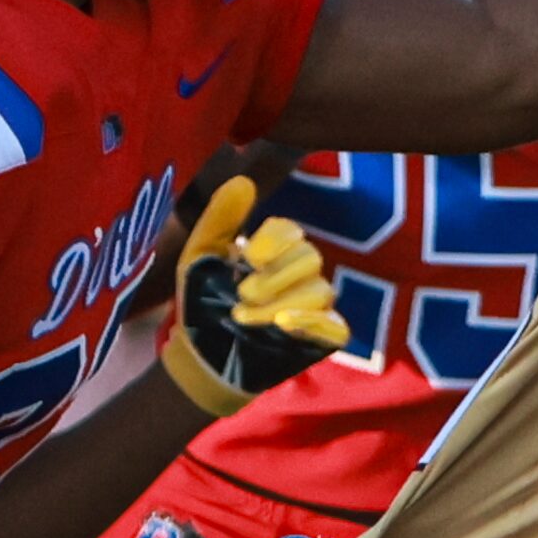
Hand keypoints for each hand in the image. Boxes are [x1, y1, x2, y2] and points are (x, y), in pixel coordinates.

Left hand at [160, 178, 350, 416]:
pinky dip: (312, 322)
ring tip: (245, 319)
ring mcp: (315, 306)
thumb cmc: (201, 303)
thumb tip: (243, 180)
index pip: (291, 230)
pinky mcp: (322, 337)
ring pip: (321, 290)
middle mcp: (300, 274)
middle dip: (274, 276)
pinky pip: (337, 325)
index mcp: (275, 250)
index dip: (274, 240)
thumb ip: (220, 218)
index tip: (248, 257)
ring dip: (280, 302)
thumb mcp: (200, 256)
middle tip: (242, 295)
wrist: (201, 356)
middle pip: (310, 256)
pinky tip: (282, 325)